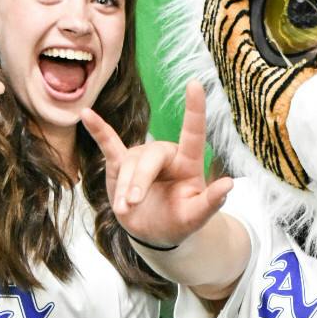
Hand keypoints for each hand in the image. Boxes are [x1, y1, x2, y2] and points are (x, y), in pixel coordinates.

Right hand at [81, 80, 232, 246]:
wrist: (155, 232)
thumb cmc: (179, 220)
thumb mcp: (197, 216)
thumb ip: (212, 202)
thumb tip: (229, 184)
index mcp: (188, 163)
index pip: (193, 133)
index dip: (194, 110)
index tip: (195, 85)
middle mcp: (165, 154)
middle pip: (150, 158)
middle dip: (138, 182)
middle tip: (131, 205)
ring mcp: (142, 157)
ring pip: (128, 165)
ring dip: (123, 189)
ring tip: (124, 211)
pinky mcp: (120, 163)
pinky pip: (108, 143)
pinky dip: (98, 130)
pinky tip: (86, 114)